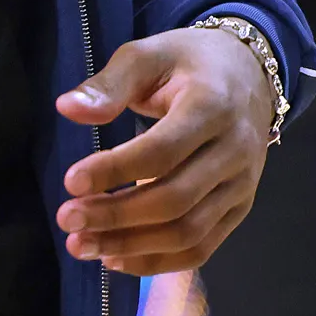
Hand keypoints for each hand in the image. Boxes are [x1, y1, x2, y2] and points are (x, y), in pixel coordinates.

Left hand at [53, 27, 273, 276]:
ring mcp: (241, 186)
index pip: (161, 152)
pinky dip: (158, 261)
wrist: (248, 75)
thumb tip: (67, 109)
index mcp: (211, 107)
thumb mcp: (147, 54)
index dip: (115, 170)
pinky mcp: (239, 209)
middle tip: (67, 220)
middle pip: (174, 200)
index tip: (70, 182)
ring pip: (188, 232)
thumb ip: (109, 84)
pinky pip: (201, 247)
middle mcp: (234, 152)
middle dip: (116, 216)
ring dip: (131, 247)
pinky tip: (116, 258)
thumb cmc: (187, 62)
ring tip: (82, 245)